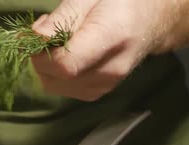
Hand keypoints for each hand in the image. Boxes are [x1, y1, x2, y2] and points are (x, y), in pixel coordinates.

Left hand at [31, 0, 174, 101]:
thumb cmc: (121, 1)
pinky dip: (55, 72)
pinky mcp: (96, 92)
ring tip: (58, 39)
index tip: (39, 30)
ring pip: (53, 84)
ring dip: (45, 63)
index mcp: (112, 39)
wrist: (152, 19)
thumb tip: (36, 38)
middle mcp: (109, 70)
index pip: (64, 64)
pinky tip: (65, 52)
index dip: (42, 51)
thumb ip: (62, 19)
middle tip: (48, 27)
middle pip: (55, 77)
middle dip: (40, 54)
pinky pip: (62, 87)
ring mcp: (104, 85)